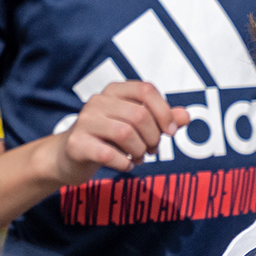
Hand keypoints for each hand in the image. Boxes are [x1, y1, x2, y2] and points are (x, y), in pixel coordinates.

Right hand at [48, 81, 188, 184]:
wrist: (69, 157)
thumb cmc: (108, 138)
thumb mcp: (137, 125)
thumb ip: (162, 119)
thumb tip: (187, 116)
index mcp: (115, 91)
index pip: (146, 90)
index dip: (164, 111)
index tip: (170, 132)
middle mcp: (97, 101)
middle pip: (139, 115)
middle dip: (153, 137)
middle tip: (152, 149)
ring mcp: (84, 122)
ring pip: (126, 133)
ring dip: (140, 150)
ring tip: (139, 156)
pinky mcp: (76, 144)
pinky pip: (109, 154)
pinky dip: (125, 163)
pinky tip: (126, 165)